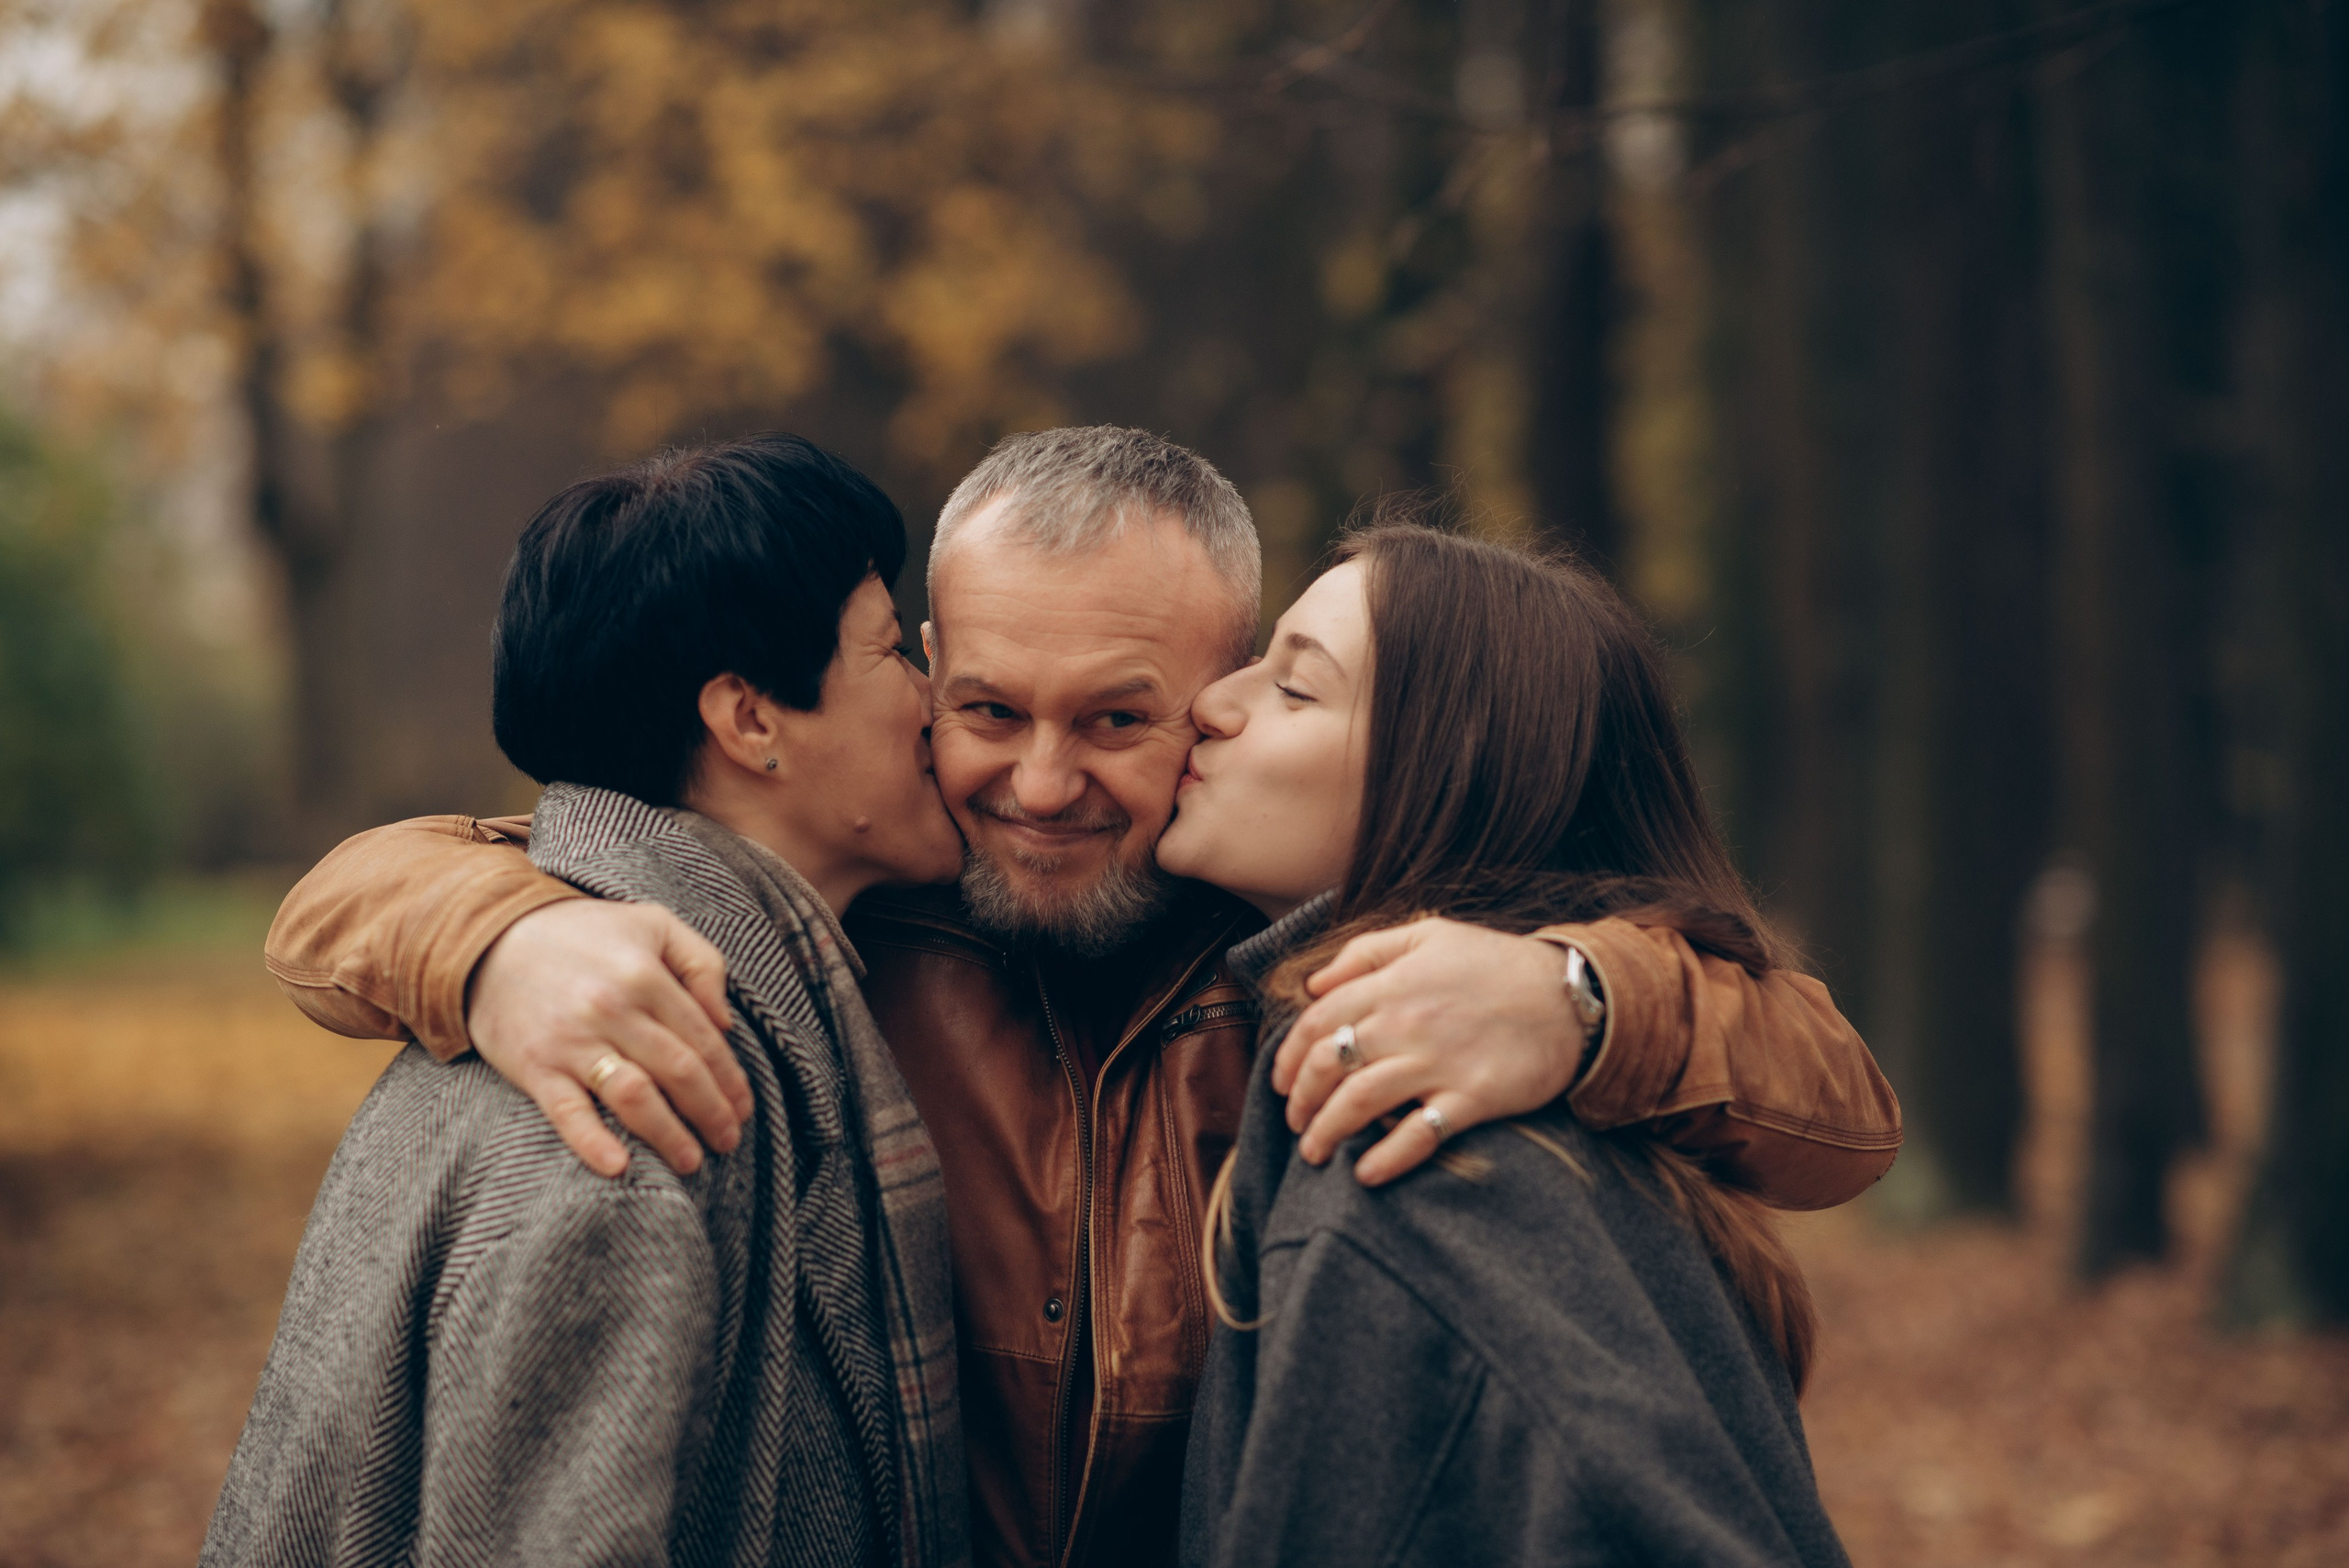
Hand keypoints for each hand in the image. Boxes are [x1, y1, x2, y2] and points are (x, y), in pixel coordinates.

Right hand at [467, 899, 746, 1177]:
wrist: (490, 939)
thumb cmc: (583, 934)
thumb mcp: (653, 925)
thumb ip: (702, 963)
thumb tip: (726, 1022)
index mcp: (646, 975)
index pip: (703, 1039)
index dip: (730, 1080)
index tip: (744, 1109)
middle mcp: (612, 1009)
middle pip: (678, 1072)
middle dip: (711, 1112)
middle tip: (728, 1141)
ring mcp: (572, 1041)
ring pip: (635, 1096)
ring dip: (668, 1134)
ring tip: (691, 1161)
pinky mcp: (535, 1067)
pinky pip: (567, 1112)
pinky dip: (592, 1142)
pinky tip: (619, 1166)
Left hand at [1274, 917, 1584, 1184]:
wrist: (1571, 995)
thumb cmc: (1497, 964)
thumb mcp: (1430, 934)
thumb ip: (1367, 952)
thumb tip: (1315, 984)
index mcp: (1393, 984)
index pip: (1318, 1022)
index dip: (1289, 1056)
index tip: (1280, 1081)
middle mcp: (1406, 1024)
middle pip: (1330, 1066)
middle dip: (1301, 1100)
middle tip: (1295, 1122)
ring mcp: (1439, 1063)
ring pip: (1359, 1103)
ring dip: (1327, 1133)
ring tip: (1315, 1153)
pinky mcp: (1473, 1098)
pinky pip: (1418, 1135)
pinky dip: (1386, 1159)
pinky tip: (1366, 1174)